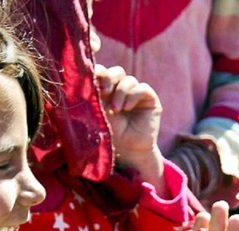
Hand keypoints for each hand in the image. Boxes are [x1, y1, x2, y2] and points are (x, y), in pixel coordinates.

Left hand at [95, 64, 163, 183]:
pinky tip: (127, 108)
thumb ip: (95, 94)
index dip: (99, 71)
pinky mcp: (149, 99)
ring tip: (116, 110)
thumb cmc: (111, 134)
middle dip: (109, 78)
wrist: (128, 151)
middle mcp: (121, 89)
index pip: (103, 72)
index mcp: (106, 90)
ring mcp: (136, 93)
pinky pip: (142, 88)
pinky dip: (133, 95)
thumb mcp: (99, 112)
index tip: (92, 81)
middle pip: (116, 72)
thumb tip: (88, 75)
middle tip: (104, 91)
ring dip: (121, 93)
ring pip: (128, 79)